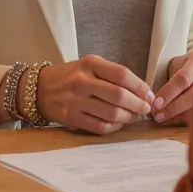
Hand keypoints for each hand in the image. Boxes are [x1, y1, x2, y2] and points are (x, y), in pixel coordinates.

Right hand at [37, 55, 154, 134]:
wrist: (42, 88)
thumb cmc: (73, 76)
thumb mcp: (90, 65)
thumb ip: (113, 75)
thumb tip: (142, 91)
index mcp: (90, 64)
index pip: (122, 75)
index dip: (140, 86)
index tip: (150, 94)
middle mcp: (82, 81)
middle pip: (119, 96)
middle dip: (138, 105)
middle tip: (146, 108)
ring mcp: (75, 101)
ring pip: (111, 114)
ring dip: (128, 118)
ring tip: (133, 116)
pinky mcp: (71, 118)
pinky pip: (100, 127)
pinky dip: (114, 127)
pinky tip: (118, 123)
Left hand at [151, 51, 192, 125]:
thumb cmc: (190, 64)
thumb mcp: (180, 63)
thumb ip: (170, 77)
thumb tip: (155, 99)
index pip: (183, 78)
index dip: (169, 92)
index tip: (156, 103)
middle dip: (174, 107)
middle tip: (158, 116)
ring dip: (179, 116)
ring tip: (163, 119)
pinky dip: (187, 119)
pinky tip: (174, 119)